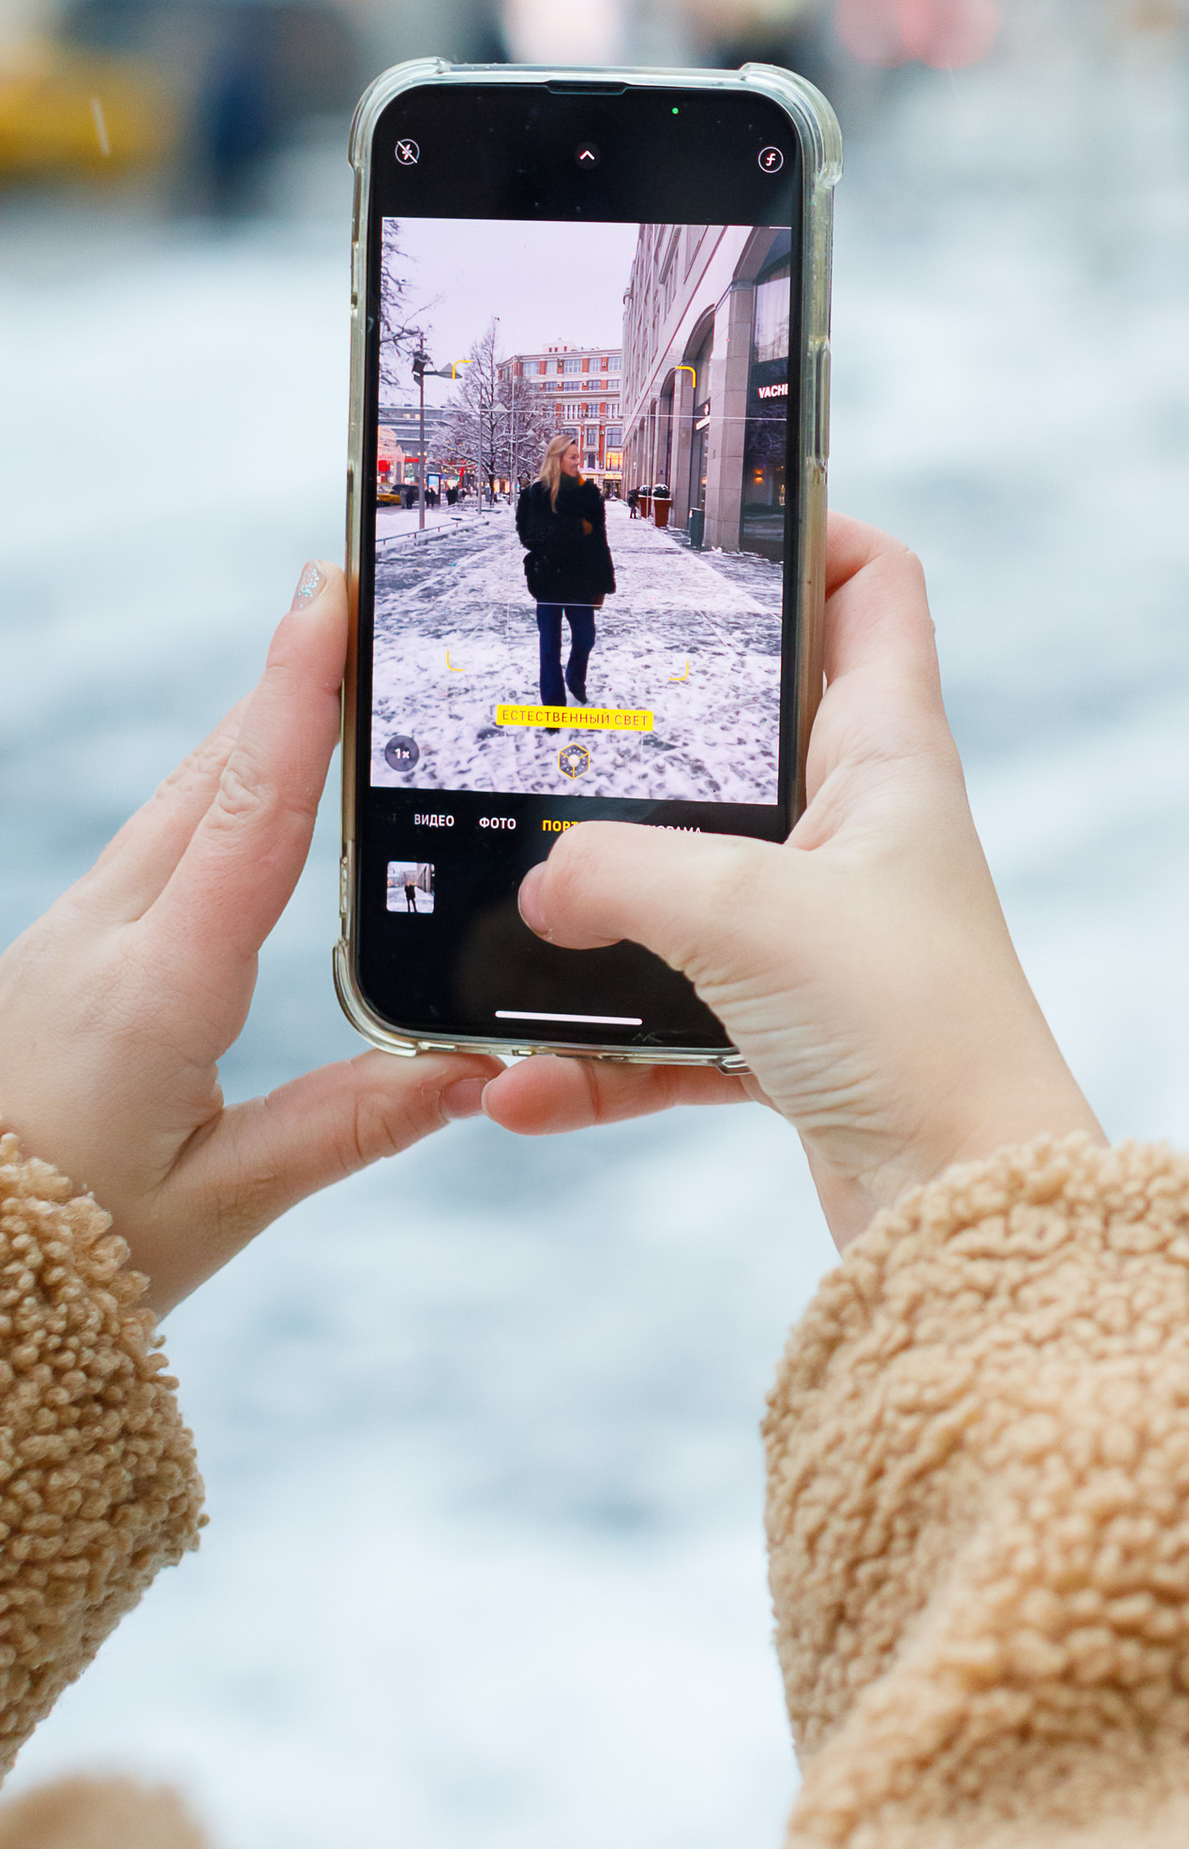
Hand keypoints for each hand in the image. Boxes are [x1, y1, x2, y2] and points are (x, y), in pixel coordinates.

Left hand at [0, 568, 496, 1314]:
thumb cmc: (70, 1259)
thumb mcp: (223, 1205)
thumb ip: (352, 1125)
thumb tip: (477, 1070)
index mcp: (154, 995)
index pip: (248, 819)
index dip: (294, 701)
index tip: (325, 601)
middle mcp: (100, 945)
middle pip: (208, 783)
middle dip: (280, 684)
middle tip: (345, 589)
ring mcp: (63, 946)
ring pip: (170, 811)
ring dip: (246, 736)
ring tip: (319, 664)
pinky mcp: (52, 965)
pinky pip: (146, 854)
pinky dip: (211, 799)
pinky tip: (249, 798)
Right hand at [485, 516, 1100, 1244]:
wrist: (971, 1213)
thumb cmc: (913, 1032)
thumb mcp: (750, 919)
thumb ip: (624, 876)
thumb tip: (536, 882)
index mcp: (887, 755)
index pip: (873, 588)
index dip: (806, 532)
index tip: (700, 521)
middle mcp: (861, 829)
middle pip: (745, 732)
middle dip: (636, 732)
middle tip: (529, 712)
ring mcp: (825, 932)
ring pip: (685, 891)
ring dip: (593, 924)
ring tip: (491, 937)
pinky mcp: (796, 1033)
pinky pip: (671, 1023)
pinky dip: (600, 1055)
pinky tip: (518, 1087)